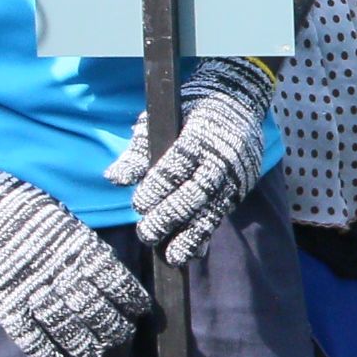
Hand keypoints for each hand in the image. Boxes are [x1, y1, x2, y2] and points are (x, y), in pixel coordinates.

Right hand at [0, 157, 153, 356]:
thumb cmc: (15, 203)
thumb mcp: (59, 216)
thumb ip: (78, 244)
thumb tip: (97, 268)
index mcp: (77, 246)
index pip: (114, 280)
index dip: (130, 299)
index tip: (140, 311)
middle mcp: (60, 271)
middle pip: (95, 309)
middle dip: (112, 328)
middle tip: (120, 338)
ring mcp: (31, 288)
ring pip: (67, 327)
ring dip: (84, 346)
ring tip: (94, 355)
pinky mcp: (3, 301)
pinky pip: (28, 335)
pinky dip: (43, 352)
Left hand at [106, 58, 276, 266]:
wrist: (239, 99)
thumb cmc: (190, 109)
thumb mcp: (161, 119)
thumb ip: (138, 150)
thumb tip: (115, 179)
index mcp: (199, 135)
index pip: (175, 166)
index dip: (157, 188)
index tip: (139, 203)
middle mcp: (221, 157)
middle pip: (194, 193)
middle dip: (169, 216)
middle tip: (146, 233)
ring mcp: (234, 174)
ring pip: (211, 209)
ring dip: (191, 235)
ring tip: (172, 257)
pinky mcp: (241, 187)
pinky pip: (222, 214)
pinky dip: (206, 234)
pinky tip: (192, 252)